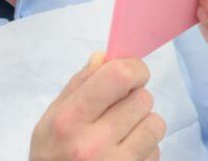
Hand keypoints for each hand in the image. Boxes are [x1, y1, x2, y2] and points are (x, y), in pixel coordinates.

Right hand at [29, 52, 165, 159]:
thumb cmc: (51, 155)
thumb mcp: (51, 118)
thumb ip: (78, 85)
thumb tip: (104, 57)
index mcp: (70, 119)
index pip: (119, 77)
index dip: (133, 68)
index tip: (132, 72)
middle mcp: (93, 144)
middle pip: (142, 98)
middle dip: (135, 98)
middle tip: (119, 108)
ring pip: (155, 124)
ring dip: (144, 123)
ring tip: (123, 132)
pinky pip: (156, 151)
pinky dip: (146, 149)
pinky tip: (125, 154)